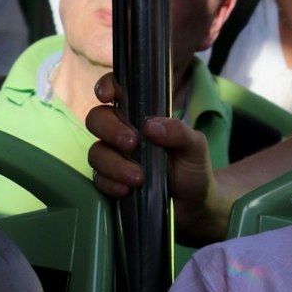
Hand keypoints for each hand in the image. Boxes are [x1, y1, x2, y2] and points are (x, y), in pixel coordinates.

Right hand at [85, 73, 214, 241]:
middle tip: (132, 144)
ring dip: (114, 164)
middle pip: (97, 118)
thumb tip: (150, 126)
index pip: (117, 91)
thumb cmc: (193, 167)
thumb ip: (178, 132)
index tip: (108, 95)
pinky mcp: (110, 181)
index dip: (106, 86)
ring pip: (96, 151)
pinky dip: (110, 183)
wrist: (194, 206)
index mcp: (142, 114)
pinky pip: (98, 179)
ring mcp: (114, 156)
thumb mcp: (195, 146)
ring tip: (138, 178)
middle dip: (110, 129)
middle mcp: (122, 131)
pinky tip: (126, 191)